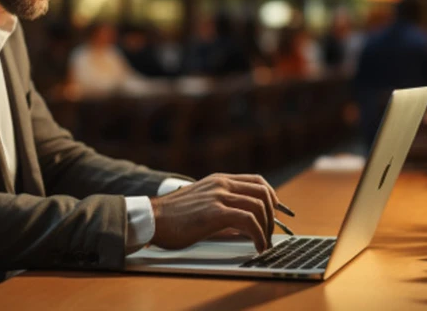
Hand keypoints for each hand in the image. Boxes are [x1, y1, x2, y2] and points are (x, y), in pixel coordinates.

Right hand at [149, 173, 280, 252]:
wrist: (151, 218)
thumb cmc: (172, 217)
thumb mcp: (201, 203)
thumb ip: (222, 208)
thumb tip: (243, 226)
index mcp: (219, 180)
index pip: (257, 181)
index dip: (272, 197)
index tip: (274, 214)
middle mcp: (222, 184)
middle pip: (263, 193)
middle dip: (273, 215)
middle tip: (270, 233)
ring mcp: (219, 196)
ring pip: (259, 207)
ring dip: (267, 228)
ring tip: (263, 243)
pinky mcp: (215, 212)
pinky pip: (249, 221)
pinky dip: (259, 235)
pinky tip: (257, 246)